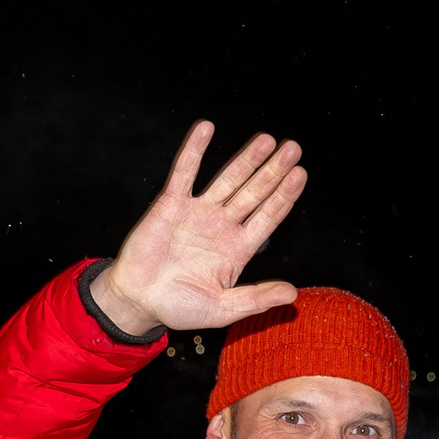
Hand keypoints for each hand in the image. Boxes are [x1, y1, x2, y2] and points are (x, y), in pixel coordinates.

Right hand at [89, 121, 308, 338]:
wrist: (138, 301)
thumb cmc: (179, 307)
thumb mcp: (222, 309)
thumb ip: (256, 299)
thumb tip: (292, 294)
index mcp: (237, 249)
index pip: (267, 218)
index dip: (283, 197)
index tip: (300, 175)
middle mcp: (222, 226)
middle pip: (253, 193)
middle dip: (272, 171)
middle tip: (293, 149)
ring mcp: (198, 213)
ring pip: (227, 179)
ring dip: (246, 159)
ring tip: (266, 139)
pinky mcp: (170, 204)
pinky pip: (185, 173)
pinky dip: (194, 151)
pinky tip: (207, 128)